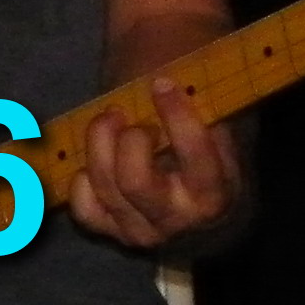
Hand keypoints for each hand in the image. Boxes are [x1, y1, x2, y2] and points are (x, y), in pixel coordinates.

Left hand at [67, 76, 244, 251]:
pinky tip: (95, 157)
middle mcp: (184, 220)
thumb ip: (199, 97)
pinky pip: (86, 210)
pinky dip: (83, 180)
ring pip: (107, 188)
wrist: (199, 181)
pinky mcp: (115, 230)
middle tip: (128, 113)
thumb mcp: (214, 110)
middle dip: (127, 138)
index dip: (178, 118)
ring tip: (111, 118)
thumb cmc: (205, 129)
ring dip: (100, 143)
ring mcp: (147, 230)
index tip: (162, 83)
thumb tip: (168, 73)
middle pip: (136, 180)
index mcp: (221, 189)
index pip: (198, 159)